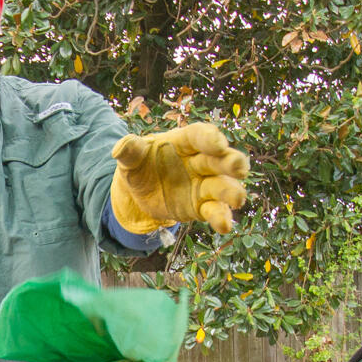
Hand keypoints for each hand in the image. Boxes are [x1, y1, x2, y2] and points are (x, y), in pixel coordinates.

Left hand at [110, 122, 249, 234]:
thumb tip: (121, 146)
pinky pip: (213, 210)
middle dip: (232, 163)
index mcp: (183, 142)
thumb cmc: (140, 165)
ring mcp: (203, 184)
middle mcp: (199, 161)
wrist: (140, 191)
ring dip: (231, 192)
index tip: (218, 144)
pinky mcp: (201, 206)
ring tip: (239, 199)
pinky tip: (225, 226)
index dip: (210, 138)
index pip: (199, 135)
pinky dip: (220, 218)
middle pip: (219, 159)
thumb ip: (129, 152)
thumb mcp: (130, 158)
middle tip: (241, 168)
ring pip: (222, 186)